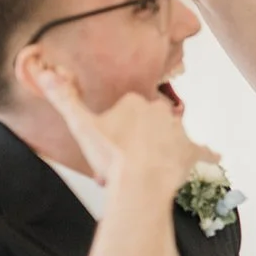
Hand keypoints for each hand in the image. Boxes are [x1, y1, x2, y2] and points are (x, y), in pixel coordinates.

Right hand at [37, 69, 218, 197]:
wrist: (142, 183)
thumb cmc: (112, 157)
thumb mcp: (81, 126)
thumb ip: (63, 98)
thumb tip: (44, 72)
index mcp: (136, 102)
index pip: (125, 111)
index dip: (114, 131)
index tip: (107, 147)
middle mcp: (162, 112)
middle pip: (146, 125)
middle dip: (136, 141)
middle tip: (121, 164)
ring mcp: (180, 132)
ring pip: (169, 138)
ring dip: (160, 151)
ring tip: (141, 175)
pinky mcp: (193, 152)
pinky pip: (202, 152)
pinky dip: (205, 155)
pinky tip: (211, 158)